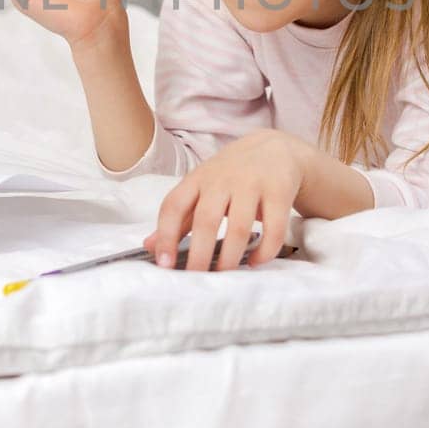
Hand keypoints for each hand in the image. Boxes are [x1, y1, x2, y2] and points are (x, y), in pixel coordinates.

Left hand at [143, 129, 303, 271]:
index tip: (164, 265)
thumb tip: (149, 247)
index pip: (174, 206)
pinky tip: (256, 262)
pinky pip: (274, 228)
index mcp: (197, 179)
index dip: (166, 236)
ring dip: (231, 257)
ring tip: (225, 275)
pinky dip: (265, 251)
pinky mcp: (279, 191)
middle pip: (206, 219)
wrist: (274, 148)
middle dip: (199, 254)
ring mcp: (252, 184)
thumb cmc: (231, 174)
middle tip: (196, 279)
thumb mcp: (201, 188)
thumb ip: (178, 217)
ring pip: (239, 227)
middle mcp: (222, 179)